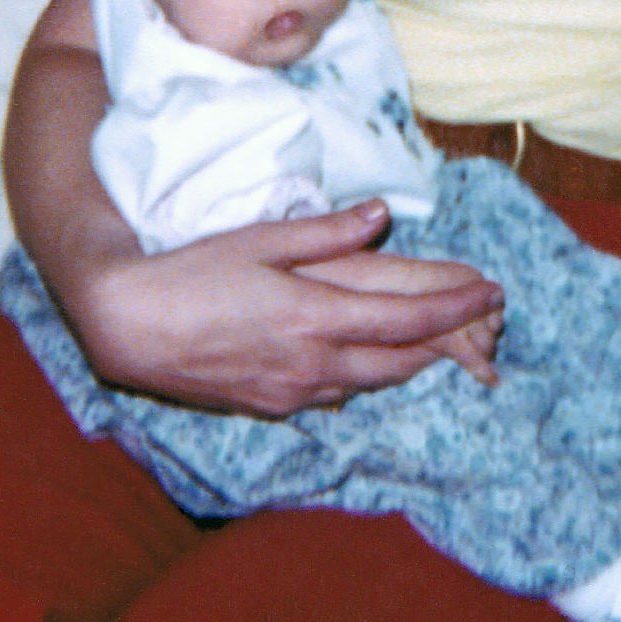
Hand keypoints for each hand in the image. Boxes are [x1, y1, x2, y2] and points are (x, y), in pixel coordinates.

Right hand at [61, 200, 503, 416]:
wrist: (128, 326)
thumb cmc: (192, 272)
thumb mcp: (261, 238)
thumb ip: (326, 232)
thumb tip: (379, 215)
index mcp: (314, 314)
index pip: (407, 317)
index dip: (455, 306)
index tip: (492, 290)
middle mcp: (313, 362)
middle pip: (402, 357)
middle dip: (451, 339)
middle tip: (487, 322)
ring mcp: (293, 391)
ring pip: (375, 381)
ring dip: (416, 361)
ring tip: (449, 341)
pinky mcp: (272, 406)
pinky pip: (339, 393)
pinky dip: (372, 376)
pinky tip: (378, 362)